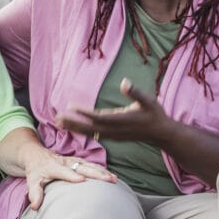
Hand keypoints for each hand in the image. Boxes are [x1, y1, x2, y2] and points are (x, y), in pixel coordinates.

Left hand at [22, 149, 114, 209]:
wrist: (36, 155)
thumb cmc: (35, 170)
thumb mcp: (32, 181)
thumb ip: (34, 193)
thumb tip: (35, 206)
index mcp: (54, 167)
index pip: (65, 172)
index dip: (73, 175)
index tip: (82, 180)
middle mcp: (66, 162)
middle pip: (84, 167)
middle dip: (97, 173)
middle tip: (109, 180)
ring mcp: (73, 161)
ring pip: (90, 165)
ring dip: (103, 171)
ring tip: (114, 179)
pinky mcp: (78, 161)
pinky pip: (92, 165)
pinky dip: (102, 170)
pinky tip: (111, 176)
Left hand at [57, 81, 174, 146]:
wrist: (161, 133)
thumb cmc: (155, 114)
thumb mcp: (148, 101)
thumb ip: (135, 92)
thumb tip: (124, 82)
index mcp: (122, 120)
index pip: (99, 117)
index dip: (84, 112)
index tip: (71, 106)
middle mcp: (115, 131)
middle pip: (90, 128)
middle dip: (73, 123)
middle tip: (57, 117)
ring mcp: (113, 136)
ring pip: (90, 133)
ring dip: (74, 127)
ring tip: (59, 122)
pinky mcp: (113, 137)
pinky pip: (94, 135)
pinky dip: (82, 130)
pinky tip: (73, 127)